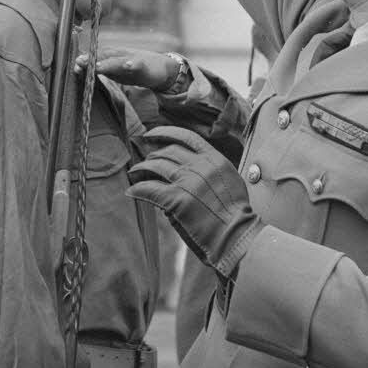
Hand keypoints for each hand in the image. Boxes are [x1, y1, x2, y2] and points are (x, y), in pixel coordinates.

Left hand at [76, 46, 181, 92]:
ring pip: (118, 61)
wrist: (161, 69)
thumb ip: (101, 69)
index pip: (96, 57)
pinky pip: (138, 65)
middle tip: (79, 62)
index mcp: (112, 58)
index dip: (85, 61)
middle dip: (91, 60)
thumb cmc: (135, 68)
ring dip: (107, 62)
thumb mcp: (116, 70)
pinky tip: (128, 65)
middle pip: (104, 56)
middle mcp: (120, 56)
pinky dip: (133, 64)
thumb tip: (79, 68)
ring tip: (97, 65)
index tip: (73, 65)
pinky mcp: (144, 66)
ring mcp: (132, 60)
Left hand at [126, 126, 262, 277]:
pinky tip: (131, 191)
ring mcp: (187, 181)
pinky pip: (149, 189)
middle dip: (154, 155)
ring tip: (134, 172)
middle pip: (168, 151)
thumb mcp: (230, 181)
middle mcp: (199, 165)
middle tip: (146, 162)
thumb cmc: (236, 214)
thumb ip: (212, 171)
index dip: (166, 132)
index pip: (186, 137)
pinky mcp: (176, 199)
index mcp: (214, 159)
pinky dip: (137, 189)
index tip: (153, 134)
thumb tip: (190, 173)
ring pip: (156, 166)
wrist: (236, 234)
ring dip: (142, 168)